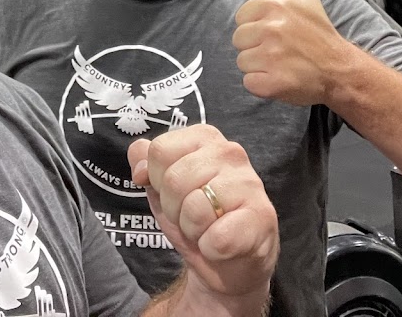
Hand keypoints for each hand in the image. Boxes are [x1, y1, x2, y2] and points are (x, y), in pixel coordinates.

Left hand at [128, 125, 277, 301]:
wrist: (227, 264)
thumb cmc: (194, 216)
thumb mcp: (162, 186)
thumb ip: (145, 162)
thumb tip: (139, 164)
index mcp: (204, 136)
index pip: (159, 150)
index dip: (156, 179)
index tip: (171, 192)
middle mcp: (230, 152)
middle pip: (173, 180)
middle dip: (173, 208)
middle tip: (190, 215)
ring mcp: (249, 183)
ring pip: (194, 209)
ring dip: (192, 229)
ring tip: (206, 227)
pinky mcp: (262, 217)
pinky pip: (217, 238)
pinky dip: (210, 248)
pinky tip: (221, 244)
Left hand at [232, 0, 350, 105]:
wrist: (340, 69)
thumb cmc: (320, 34)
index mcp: (273, 5)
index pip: (241, 18)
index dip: (256, 27)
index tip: (276, 31)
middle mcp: (271, 28)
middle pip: (239, 40)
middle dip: (256, 46)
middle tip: (280, 49)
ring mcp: (271, 56)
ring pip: (242, 61)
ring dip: (259, 66)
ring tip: (281, 63)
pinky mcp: (272, 82)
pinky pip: (249, 82)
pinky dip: (262, 84)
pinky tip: (280, 78)